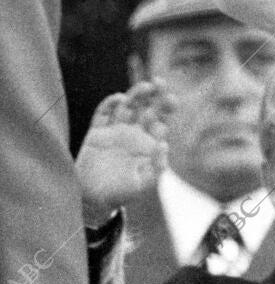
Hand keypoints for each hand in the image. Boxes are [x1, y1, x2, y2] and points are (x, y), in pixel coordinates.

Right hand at [76, 80, 174, 226]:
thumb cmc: (122, 193)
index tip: (172, 99)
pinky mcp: (97, 133)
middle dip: (154, 96)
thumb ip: (157, 167)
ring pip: (127, 106)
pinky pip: (103, 114)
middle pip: (146, 108)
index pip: (161, 121)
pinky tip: (119, 98)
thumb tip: (165, 144)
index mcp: (148, 144)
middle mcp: (134, 134)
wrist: (92, 200)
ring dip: (135, 95)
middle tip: (160, 83)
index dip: (166, 109)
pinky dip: (110, 104)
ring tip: (145, 87)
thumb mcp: (144, 184)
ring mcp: (115, 131)